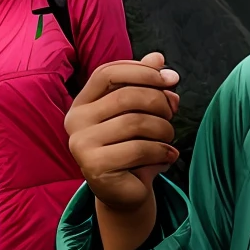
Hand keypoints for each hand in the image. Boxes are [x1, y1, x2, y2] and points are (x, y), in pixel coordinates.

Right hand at [65, 52, 180, 249]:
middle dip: (159, 101)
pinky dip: (161, 150)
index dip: (142, 71)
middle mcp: (75, 121)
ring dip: (164, 128)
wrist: (125, 191)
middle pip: (126, 95)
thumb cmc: (132, 147)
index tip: (171, 79)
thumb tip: (157, 58)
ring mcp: (81, 145)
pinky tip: (168, 156)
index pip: (108, 72)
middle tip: (174, 112)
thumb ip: (146, 84)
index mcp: (82, 103)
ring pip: (136, 122)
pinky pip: (139, 149)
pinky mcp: (95, 167)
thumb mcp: (140, 112)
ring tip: (169, 138)